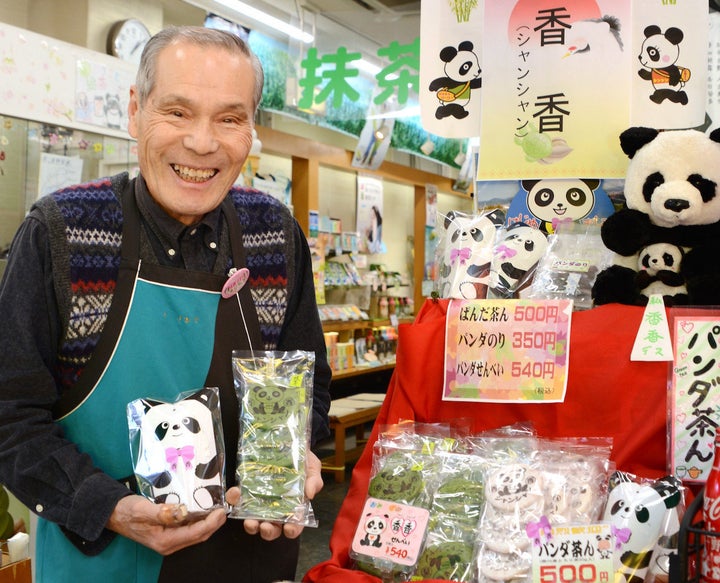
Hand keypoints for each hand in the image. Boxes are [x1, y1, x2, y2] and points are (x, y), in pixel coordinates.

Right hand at [107, 495, 226, 554]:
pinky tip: (204, 509)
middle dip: (214, 523)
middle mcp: (169, 544)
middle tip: (225, 508)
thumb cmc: (126, 512)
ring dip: (209, 522)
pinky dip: (199, 520)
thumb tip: (182, 511)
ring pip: (195, 533)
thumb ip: (163, 512)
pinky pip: (189, 529)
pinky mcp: (169, 533)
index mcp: (164, 541)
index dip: (210, 523)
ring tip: (218, 508)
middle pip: (199, 535)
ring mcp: (169, 540)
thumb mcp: (143, 510)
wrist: (113, 515)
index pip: (195, 533)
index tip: (221, 512)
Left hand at [229, 450, 323, 540]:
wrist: (286, 442)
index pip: (294, 524)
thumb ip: (314, 480)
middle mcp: (276, 509)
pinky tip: (236, 493)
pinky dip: (234, 499)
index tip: (289, 528)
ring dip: (251, 526)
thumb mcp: (312, 467)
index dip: (292, 529)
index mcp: (294, 507)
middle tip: (266, 526)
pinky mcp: (245, 492)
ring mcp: (259, 502)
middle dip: (269, 531)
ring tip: (250, 521)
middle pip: (272, 529)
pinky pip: (237, 500)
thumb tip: (309, 493)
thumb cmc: (302, 460)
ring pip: (254, 522)